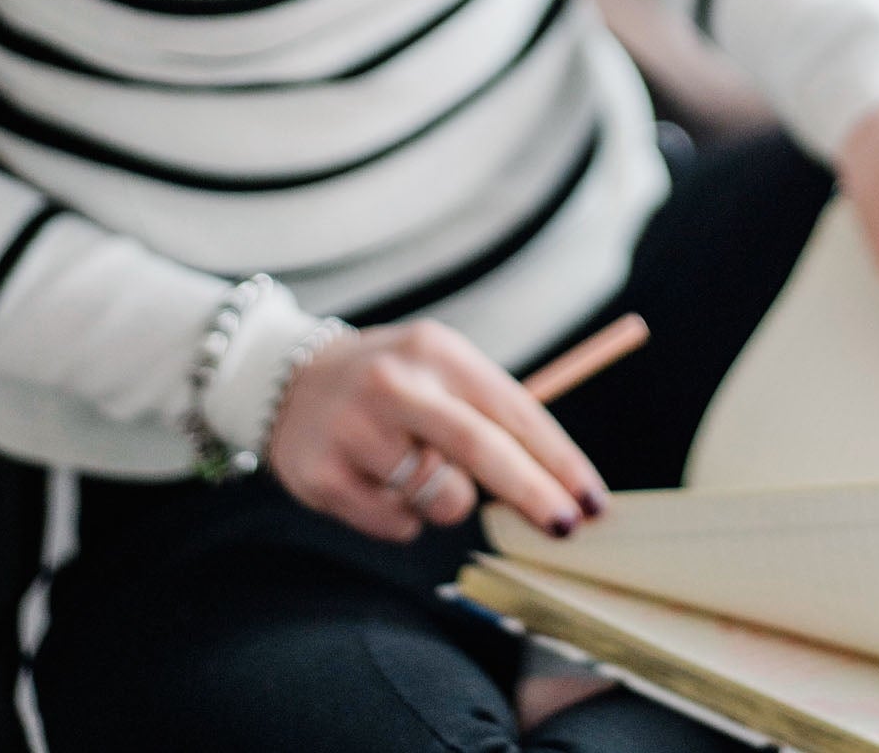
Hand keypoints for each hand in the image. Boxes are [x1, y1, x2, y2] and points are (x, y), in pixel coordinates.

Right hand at [267, 318, 607, 542]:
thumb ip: (492, 416)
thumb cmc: (392, 384)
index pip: (512, 408)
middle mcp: (396, 382)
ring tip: (414, 470)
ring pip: (441, 497)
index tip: (594, 500)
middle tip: (569, 527)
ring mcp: (356, 428)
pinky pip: (396, 525)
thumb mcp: (439, 370)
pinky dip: (402, 518)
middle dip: (533, 494)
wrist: (285, 381)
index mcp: (437, 351)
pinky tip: (377, 483)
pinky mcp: (324, 474)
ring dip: (446, 501)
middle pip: (481, 448)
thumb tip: (560, 482)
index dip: (559, 459)